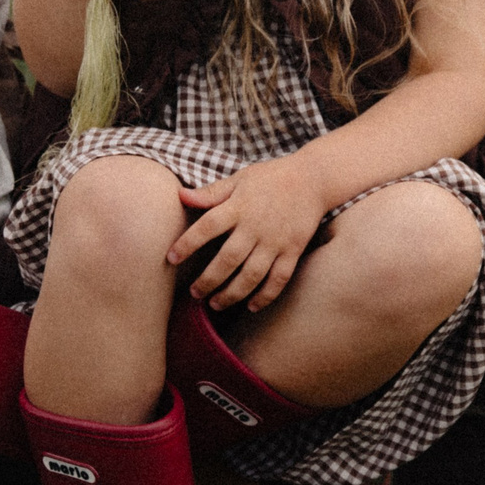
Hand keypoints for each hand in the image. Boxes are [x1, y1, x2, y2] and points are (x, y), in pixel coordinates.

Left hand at [170, 159, 328, 312]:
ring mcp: (276, 240)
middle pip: (228, 259)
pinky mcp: (293, 250)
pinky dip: (265, 296)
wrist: (313, 178)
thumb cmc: (271, 178)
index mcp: (239, 206)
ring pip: (251, 275)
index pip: (207, 227)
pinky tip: (251, 306)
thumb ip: (211, 193)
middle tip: (194, 293)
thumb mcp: (239, 179)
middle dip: (208, 280)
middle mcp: (256, 226)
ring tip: (215, 304)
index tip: (170, 258)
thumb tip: (180, 196)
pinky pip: (279, 279)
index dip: (187, 244)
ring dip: (231, 294)